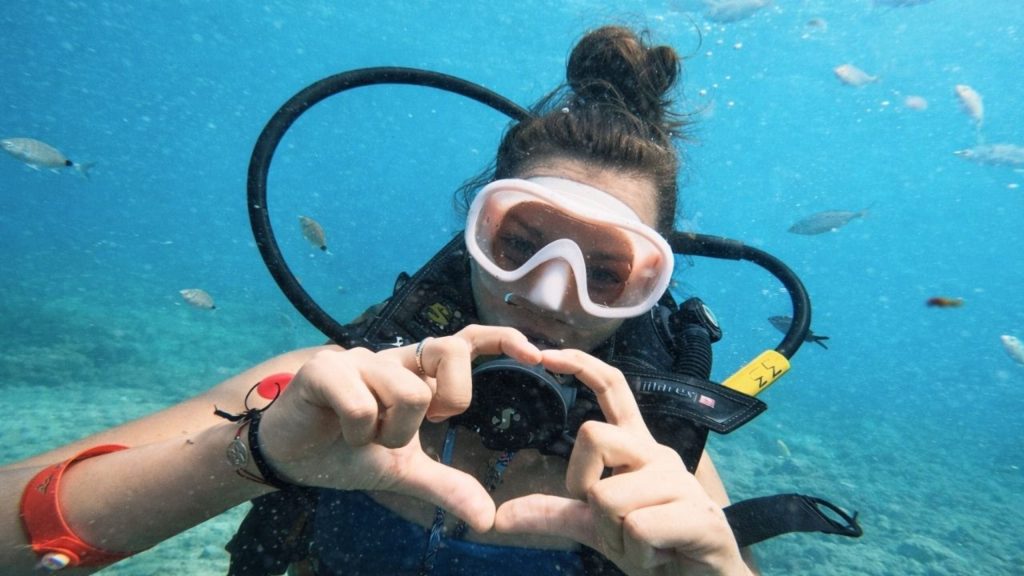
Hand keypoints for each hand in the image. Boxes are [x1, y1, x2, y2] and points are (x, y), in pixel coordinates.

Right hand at [257, 325, 541, 532]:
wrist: (288, 458)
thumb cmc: (346, 453)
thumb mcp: (402, 471)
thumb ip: (445, 486)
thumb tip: (487, 519)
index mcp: (414, 372)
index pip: (463, 342)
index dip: (499, 339)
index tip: (534, 353)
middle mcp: (391, 357)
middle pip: (447, 357)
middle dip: (440, 403)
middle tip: (409, 429)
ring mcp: (357, 358)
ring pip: (407, 391)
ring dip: (389, 431)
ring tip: (364, 438)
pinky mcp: (323, 369)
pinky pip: (362, 402)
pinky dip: (358, 432)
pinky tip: (341, 435)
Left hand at [493, 349, 750, 575]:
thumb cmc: (654, 549)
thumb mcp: (597, 529)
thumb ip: (554, 515)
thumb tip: (500, 516)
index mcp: (637, 448)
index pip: (613, 388)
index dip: (581, 366)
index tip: (545, 354)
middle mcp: (658, 454)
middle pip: (592, 436)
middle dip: (583, 488)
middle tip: (610, 521)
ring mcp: (681, 482)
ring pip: (608, 496)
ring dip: (614, 535)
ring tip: (643, 546)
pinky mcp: (699, 516)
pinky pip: (638, 528)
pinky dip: (638, 553)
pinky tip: (659, 556)